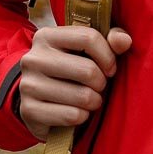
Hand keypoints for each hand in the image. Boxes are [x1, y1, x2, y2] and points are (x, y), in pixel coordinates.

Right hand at [17, 25, 132, 139]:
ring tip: (90, 100)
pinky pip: (71, 115)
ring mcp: (28, 85)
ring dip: (94, 101)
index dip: (108, 56)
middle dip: (101, 82)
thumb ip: (111, 40)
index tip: (110, 68)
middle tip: (98, 86)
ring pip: (82, 95)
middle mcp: (33, 58)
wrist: (39, 100)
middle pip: (87, 70)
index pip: (89, 38)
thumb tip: (124, 40)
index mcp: (46, 36)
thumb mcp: (89, 50)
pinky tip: (77, 112)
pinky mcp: (29, 110)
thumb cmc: (72, 69)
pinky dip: (82, 116)